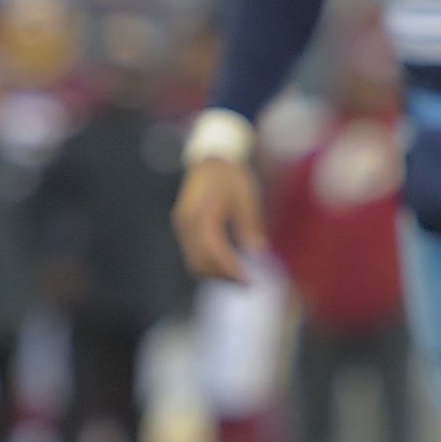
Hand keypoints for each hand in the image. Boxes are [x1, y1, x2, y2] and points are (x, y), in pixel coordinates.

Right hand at [173, 156, 266, 284]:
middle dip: (223, 276)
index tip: (248, 280)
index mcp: (202, 212)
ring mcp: (182, 225)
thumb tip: (258, 251)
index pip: (213, 249)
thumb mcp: (246, 196)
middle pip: (200, 261)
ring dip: (214, 274)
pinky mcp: (184, 227)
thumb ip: (249, 224)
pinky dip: (208, 264)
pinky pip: (192, 253)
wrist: (211, 158)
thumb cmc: (231, 175)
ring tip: (238, 278)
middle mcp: (187, 222)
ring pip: (193, 261)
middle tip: (246, 283)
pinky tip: (227, 266)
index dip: (229, 269)